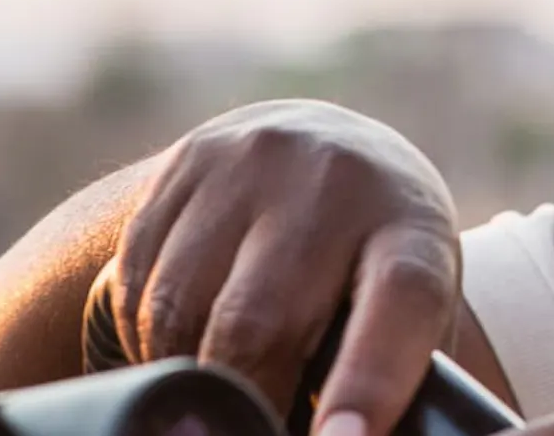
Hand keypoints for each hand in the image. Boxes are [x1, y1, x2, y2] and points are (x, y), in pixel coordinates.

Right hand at [100, 99, 462, 434]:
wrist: (330, 145)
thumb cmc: (379, 261)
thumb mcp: (416, 308)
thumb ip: (396, 379)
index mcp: (411, 227)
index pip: (400, 298)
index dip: (368, 382)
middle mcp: (334, 179)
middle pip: (260, 320)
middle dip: (244, 398)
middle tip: (249, 428)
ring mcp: (251, 163)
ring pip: (180, 307)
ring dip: (186, 373)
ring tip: (218, 386)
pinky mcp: (186, 161)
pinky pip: (137, 280)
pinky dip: (150, 337)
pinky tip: (183, 341)